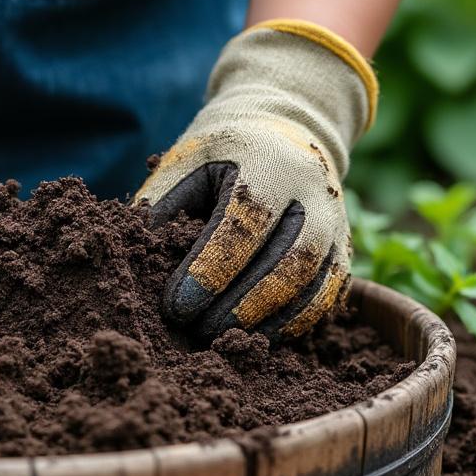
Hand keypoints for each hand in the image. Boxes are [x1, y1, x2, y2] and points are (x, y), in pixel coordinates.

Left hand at [135, 21, 376, 342]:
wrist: (284, 132)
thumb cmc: (222, 154)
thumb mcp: (185, 162)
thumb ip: (160, 207)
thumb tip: (132, 265)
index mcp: (269, 162)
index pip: (244, 223)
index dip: (210, 269)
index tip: (176, 306)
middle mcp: (315, 193)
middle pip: (287, 260)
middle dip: (239, 305)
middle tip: (196, 333)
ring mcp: (336, 225)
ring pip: (312, 285)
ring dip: (266, 322)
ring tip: (222, 343)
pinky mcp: (343, 253)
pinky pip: (325, 298)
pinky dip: (290, 325)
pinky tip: (253, 338)